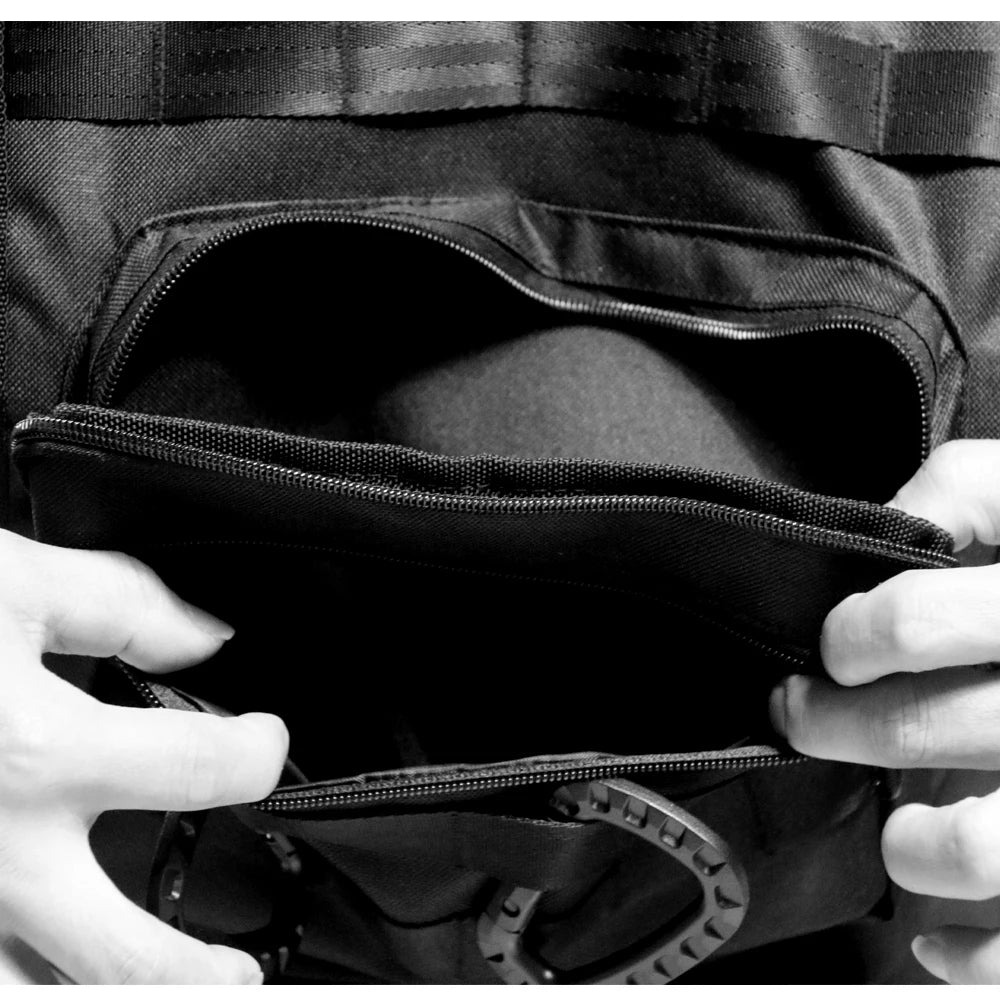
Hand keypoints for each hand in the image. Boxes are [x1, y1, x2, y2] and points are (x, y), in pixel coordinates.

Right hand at [0, 529, 287, 983]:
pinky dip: (20, 981)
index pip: (204, 771)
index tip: (263, 744)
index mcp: (39, 757)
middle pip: (123, 957)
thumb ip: (123, 606)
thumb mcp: (13, 582)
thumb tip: (205, 638)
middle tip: (242, 974)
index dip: (257, 754)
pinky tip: (45, 976)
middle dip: (197, 974)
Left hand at [769, 440, 999, 983]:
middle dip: (838, 724)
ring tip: (903, 824)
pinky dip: (972, 953)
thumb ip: (965, 496)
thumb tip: (892, 524)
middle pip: (919, 727)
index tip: (836, 645)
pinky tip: (941, 938)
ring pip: (974, 845)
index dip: (852, 635)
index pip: (906, 623)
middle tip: (806, 715)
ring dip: (915, 844)